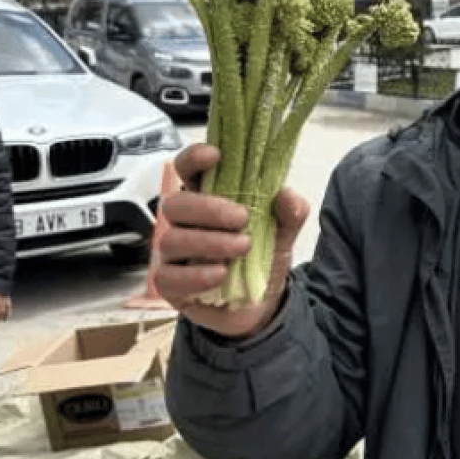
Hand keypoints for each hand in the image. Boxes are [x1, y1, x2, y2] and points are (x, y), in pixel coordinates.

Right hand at [152, 143, 310, 338]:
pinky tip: (221, 274)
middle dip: (208, 208)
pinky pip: (169, 276)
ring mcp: (173, 254)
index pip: (188, 171)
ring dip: (210, 242)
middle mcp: (184, 223)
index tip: (215, 155)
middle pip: (176, 204)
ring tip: (242, 248)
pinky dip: (197, 275)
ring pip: (173, 239)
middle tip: (242, 218)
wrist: (260, 306)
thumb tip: (288, 195)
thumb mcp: (283, 234)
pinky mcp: (169, 284)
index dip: (194, 159)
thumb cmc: (261, 259)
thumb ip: (290, 214)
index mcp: (207, 201)